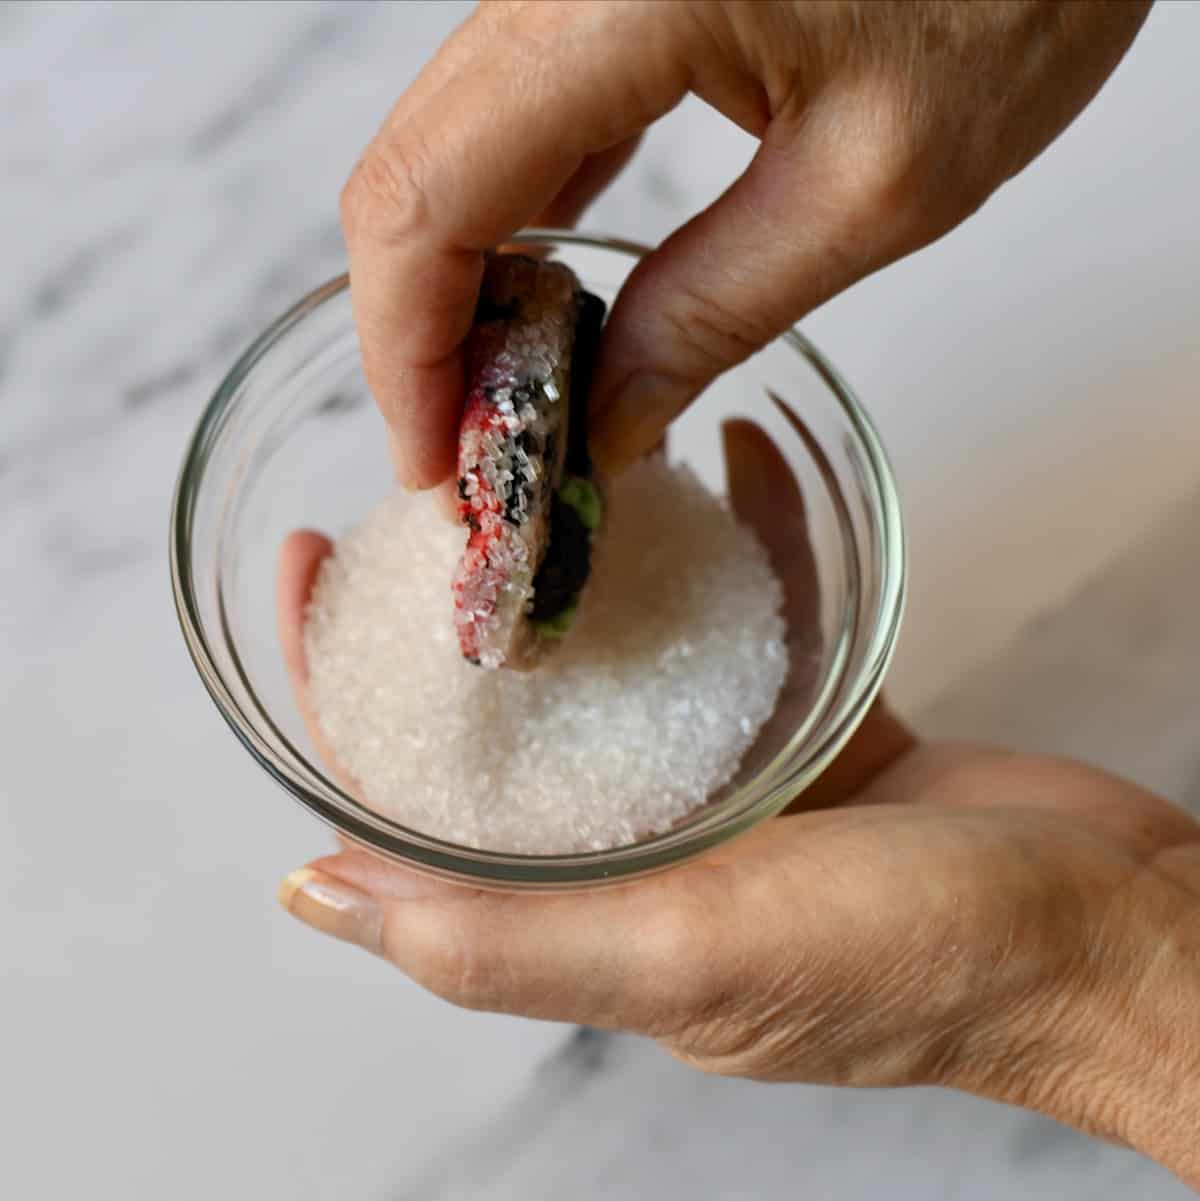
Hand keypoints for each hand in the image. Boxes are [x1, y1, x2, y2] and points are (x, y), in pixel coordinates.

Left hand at [277, 414, 1199, 1186]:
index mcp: (586, 903)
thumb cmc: (904, 961)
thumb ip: (498, 937)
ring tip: (556, 454)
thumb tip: (313, 889)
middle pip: (512, 703)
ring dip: (597, 556)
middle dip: (452, 594)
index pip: (415, 787)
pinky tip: (727, 452)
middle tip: (422, 481)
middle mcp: (646, 840)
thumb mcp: (685, 954)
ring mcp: (736, 778)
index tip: (308, 563)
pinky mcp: (820, 729)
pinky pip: (758, 612)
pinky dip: (742, 535)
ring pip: (638, 647)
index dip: (340, 679)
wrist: (1106, 937)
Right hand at [341, 0, 1149, 487]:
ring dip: (465, 283)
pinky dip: (520, 221)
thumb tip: (602, 423)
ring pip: (453, 144)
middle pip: (412, 169)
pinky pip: (521, 113)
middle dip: (423, 332)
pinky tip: (555, 303)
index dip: (405, 352)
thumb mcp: (871, 187)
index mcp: (615, 1)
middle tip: (474, 452)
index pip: (428, 197)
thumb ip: (713, 314)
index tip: (433, 462)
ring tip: (512, 399)